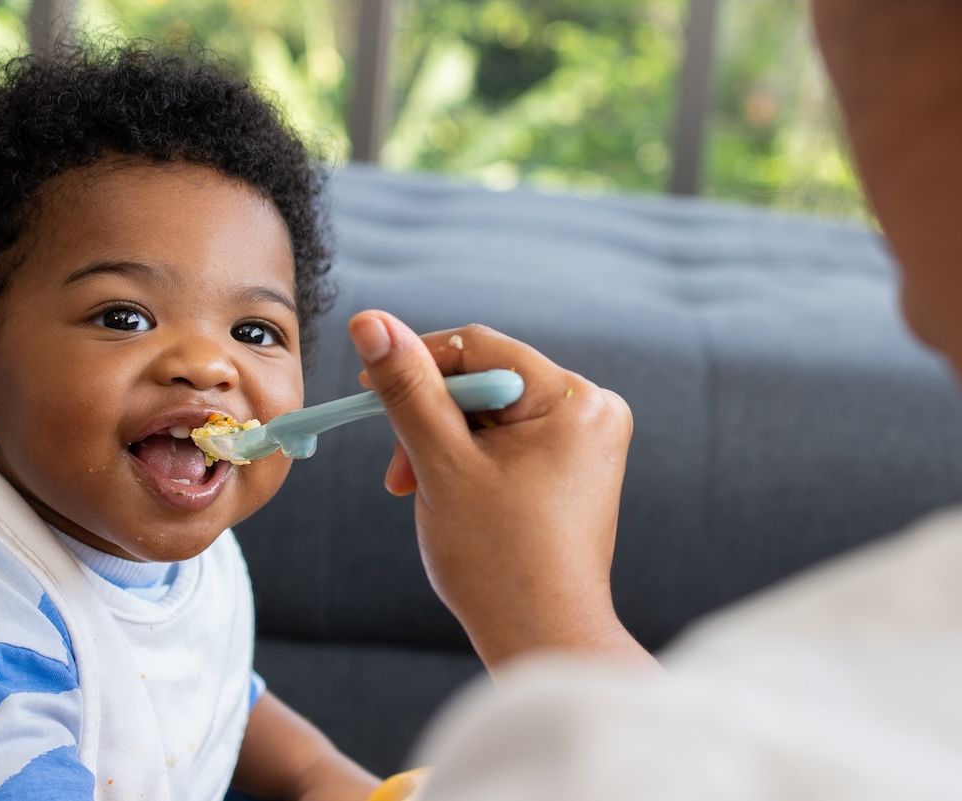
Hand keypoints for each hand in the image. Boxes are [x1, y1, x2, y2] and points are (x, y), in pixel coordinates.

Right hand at [350, 310, 652, 672]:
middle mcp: (593, 411)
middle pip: (486, 383)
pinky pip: (512, 444)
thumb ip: (407, 389)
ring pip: (493, 417)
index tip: (367, 393)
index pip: (479, 348)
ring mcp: (588, 443)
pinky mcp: (576, 472)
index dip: (417, 364)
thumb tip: (371, 321)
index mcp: (575, 399)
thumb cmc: (499, 560)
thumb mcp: (441, 464)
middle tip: (400, 475)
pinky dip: (473, 464)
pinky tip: (455, 502)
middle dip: (433, 423)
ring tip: (425, 495)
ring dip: (446, 447)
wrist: (544, 639)